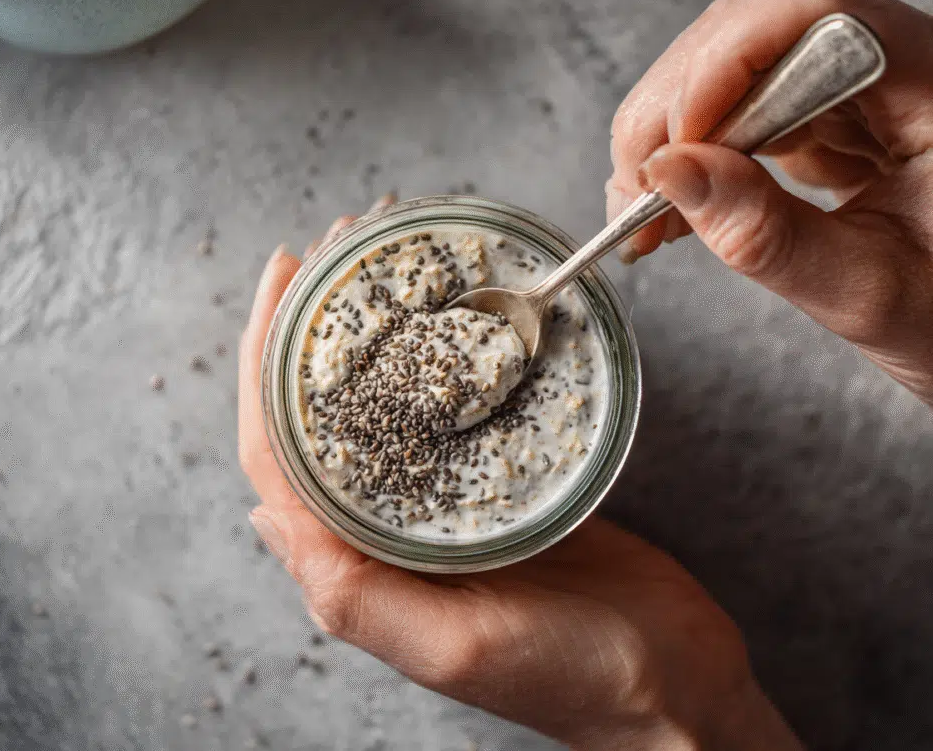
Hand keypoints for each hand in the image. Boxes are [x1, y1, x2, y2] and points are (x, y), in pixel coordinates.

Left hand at [238, 197, 801, 750]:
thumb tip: (264, 515)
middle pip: (321, 413)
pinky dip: (441, 356)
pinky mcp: (497, 486)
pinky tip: (452, 314)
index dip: (263, 361)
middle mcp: (387, 530)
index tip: (281, 275)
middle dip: (313, 327)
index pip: (277, 451)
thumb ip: (355, 593)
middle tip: (335, 246)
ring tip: (382, 263)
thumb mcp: (454, 646)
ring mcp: (442, 503)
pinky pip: (450, 411)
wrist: (670, 685)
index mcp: (358, 567)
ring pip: (383, 403)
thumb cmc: (567, 677)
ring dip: (373, 332)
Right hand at [608, 0, 932, 446]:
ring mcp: (877, 85)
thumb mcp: (867, 298)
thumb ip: (766, 236)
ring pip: (744, 62)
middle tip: (637, 192)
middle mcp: (914, 64)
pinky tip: (680, 199)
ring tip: (648, 207)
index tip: (670, 146)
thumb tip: (667, 172)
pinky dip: (701, 150)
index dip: (726, 62)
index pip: (820, 12)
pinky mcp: (846, 113)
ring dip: (678, 131)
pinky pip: (752, 105)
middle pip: (765, 28)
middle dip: (680, 106)